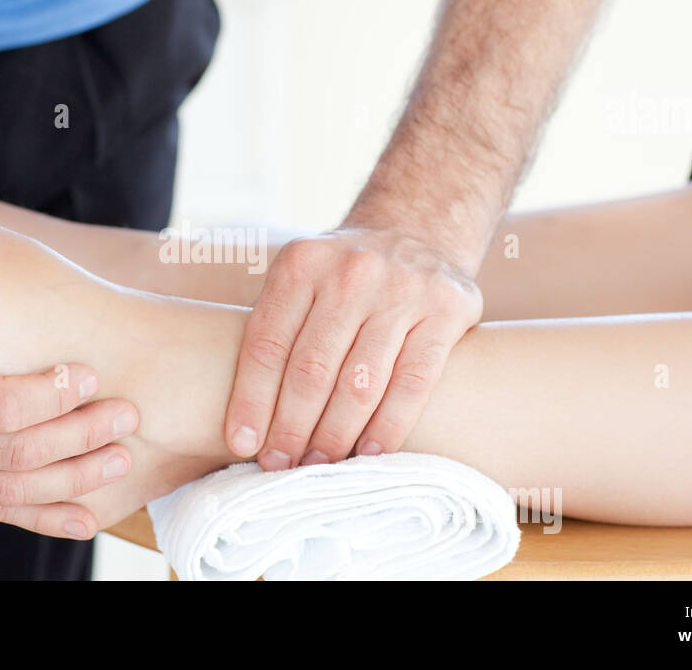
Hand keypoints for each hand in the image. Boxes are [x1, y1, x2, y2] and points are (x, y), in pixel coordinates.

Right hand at [0, 278, 137, 539]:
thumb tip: (17, 268)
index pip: (0, 406)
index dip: (54, 394)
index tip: (90, 372)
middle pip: (17, 454)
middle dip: (81, 436)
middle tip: (127, 413)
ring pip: (12, 490)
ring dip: (74, 478)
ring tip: (121, 456)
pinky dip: (43, 517)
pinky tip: (86, 519)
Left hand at [224, 227, 481, 468]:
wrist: (419, 226)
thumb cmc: (345, 275)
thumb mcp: (302, 278)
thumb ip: (278, 329)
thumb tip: (250, 422)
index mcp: (301, 264)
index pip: (268, 345)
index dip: (252, 401)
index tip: (244, 445)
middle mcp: (350, 273)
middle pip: (311, 369)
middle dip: (291, 428)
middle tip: (281, 466)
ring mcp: (402, 288)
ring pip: (360, 382)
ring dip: (335, 435)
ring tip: (319, 464)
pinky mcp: (447, 308)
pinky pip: (413, 381)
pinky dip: (389, 425)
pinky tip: (370, 453)